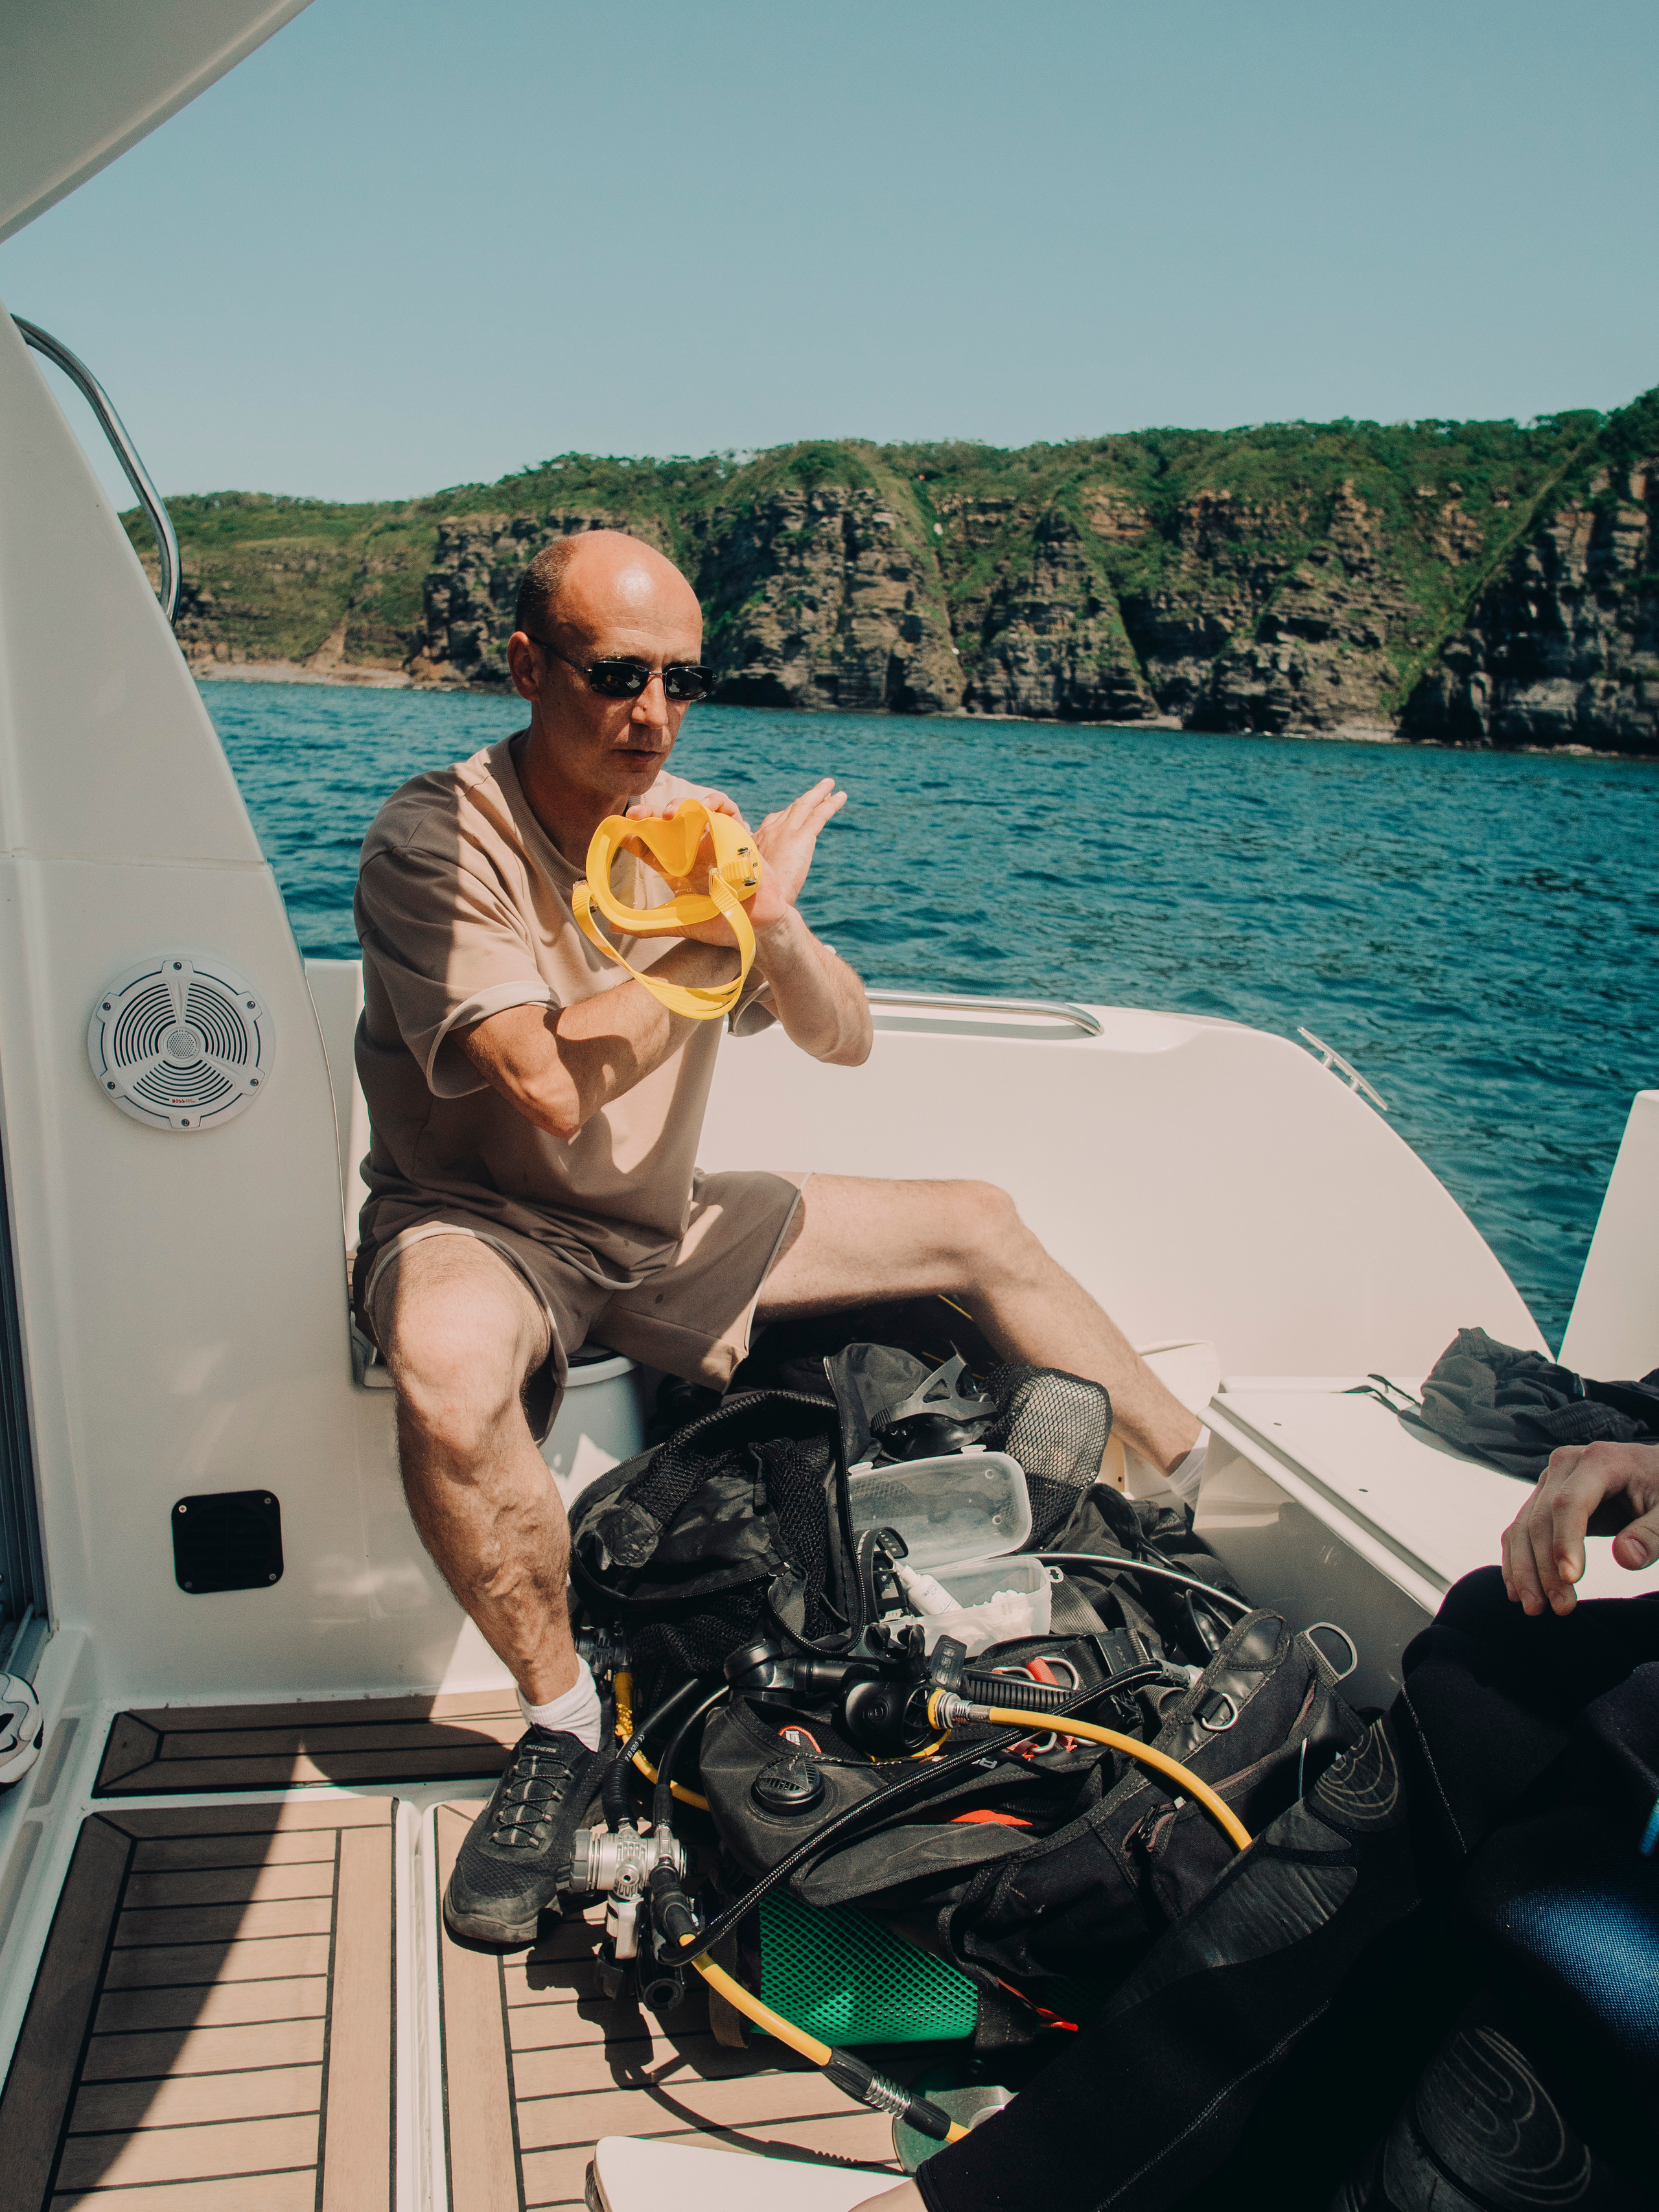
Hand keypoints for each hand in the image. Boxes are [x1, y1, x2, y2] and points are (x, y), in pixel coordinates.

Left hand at [629, 776, 847, 948]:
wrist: (758, 928)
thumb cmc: (724, 926)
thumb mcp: (681, 924)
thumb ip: (649, 925)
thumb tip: (610, 924)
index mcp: (679, 869)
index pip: (651, 846)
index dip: (635, 836)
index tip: (620, 832)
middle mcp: (694, 851)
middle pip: (668, 823)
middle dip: (650, 813)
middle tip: (635, 814)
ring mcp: (715, 841)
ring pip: (693, 810)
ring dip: (679, 804)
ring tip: (667, 813)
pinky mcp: (738, 834)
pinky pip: (726, 808)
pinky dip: (713, 802)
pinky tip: (701, 807)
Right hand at [748, 776, 847, 932]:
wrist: (759, 904)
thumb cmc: (753, 900)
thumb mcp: (751, 880)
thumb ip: (757, 872)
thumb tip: (761, 879)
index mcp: (756, 841)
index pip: (773, 820)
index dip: (786, 813)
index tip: (794, 808)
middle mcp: (769, 831)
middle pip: (791, 809)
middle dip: (805, 799)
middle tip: (819, 791)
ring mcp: (785, 832)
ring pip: (805, 806)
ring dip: (819, 793)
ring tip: (831, 785)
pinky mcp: (801, 838)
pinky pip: (819, 815)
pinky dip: (831, 804)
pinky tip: (842, 797)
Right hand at [1500, 1439, 1658, 1613]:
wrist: (1654, 1474)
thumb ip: (1653, 1534)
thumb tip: (1625, 1558)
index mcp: (1599, 1461)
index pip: (1569, 1503)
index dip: (1565, 1542)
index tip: (1571, 1580)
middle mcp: (1564, 1465)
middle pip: (1541, 1518)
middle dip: (1545, 1567)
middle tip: (1560, 1609)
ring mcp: (1549, 1481)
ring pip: (1523, 1526)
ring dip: (1525, 1570)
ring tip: (1535, 1608)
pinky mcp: (1542, 1499)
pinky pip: (1520, 1529)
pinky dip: (1518, 1560)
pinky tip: (1519, 1590)